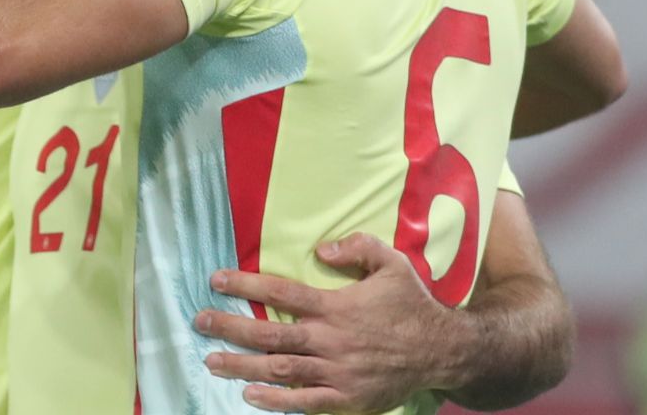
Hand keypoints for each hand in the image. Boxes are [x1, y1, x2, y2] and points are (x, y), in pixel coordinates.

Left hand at [194, 233, 458, 412]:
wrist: (446, 351)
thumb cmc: (413, 304)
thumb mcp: (391, 263)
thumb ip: (356, 248)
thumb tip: (320, 248)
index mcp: (337, 306)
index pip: (282, 292)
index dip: (246, 286)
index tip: (215, 281)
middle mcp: (333, 339)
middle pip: (271, 334)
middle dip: (231, 328)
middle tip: (200, 322)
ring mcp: (339, 371)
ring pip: (281, 370)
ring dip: (243, 366)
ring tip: (212, 360)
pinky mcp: (348, 397)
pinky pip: (307, 402)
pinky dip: (277, 401)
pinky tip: (249, 396)